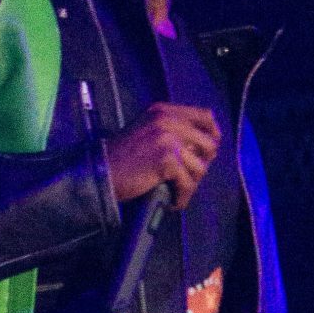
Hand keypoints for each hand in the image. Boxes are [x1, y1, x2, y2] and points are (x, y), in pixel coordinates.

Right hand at [104, 101, 220, 208]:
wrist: (100, 171)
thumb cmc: (121, 156)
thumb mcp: (146, 130)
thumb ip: (171, 130)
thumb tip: (201, 146)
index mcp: (164, 111)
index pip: (205, 116)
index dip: (212, 134)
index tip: (208, 151)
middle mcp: (168, 120)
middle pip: (209, 143)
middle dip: (203, 163)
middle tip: (189, 177)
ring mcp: (167, 139)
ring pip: (200, 167)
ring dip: (190, 184)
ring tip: (177, 191)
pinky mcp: (166, 160)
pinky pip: (188, 183)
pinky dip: (182, 197)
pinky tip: (172, 201)